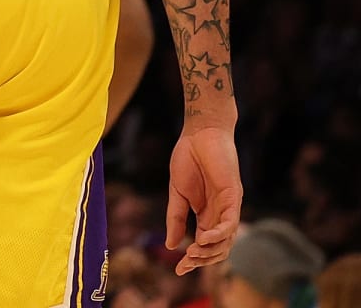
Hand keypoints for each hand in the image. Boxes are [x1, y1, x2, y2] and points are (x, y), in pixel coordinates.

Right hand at [165, 122, 241, 273]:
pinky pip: (230, 222)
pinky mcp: (233, 196)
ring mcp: (228, 207)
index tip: (178, 270)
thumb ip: (176, 218)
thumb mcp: (177, 193)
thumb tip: (170, 245)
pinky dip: (219, 234)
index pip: (203, 245)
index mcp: (206, 214)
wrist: (199, 133)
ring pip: (226, 240)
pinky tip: (203, 237)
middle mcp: (220, 214)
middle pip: (217, 248)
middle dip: (202, 260)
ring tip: (192, 253)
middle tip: (185, 264)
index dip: (192, 260)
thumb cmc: (188, 159)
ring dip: (210, 251)